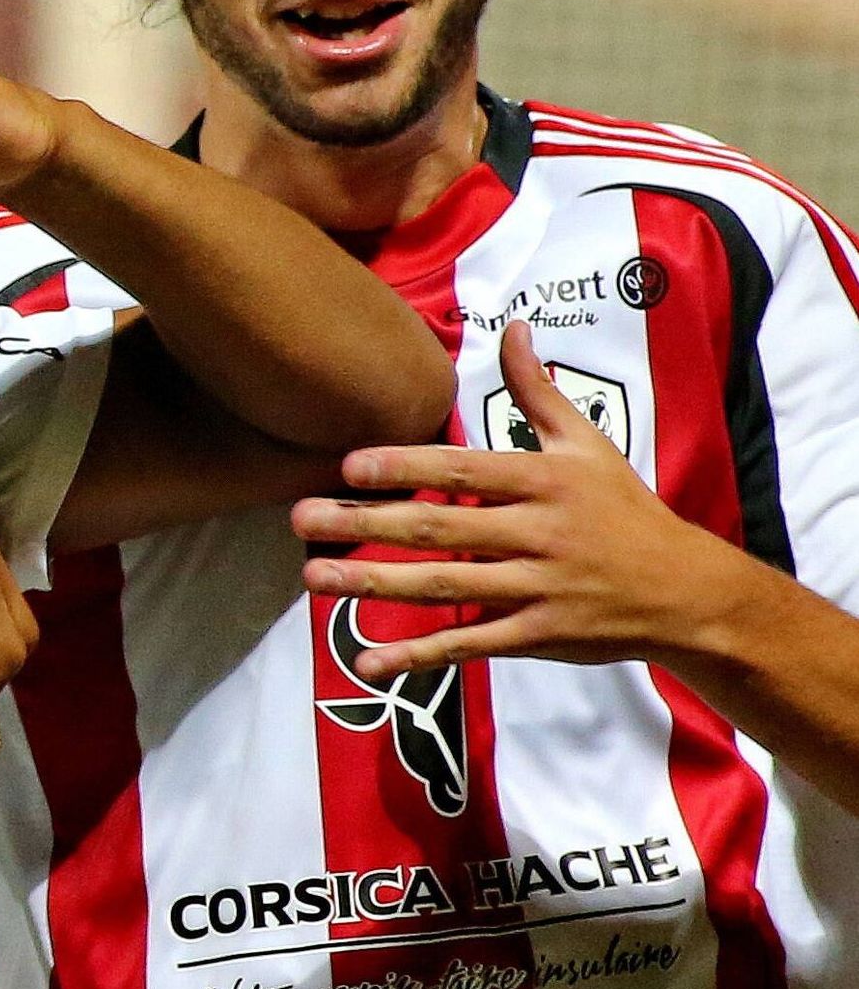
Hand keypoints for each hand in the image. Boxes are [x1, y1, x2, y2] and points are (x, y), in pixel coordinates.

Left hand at [293, 321, 749, 678]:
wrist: (687, 592)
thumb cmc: (625, 511)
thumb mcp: (588, 445)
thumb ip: (538, 391)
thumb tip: (513, 327)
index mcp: (545, 481)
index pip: (465, 470)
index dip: (407, 467)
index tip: (349, 466)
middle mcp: (538, 534)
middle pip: (442, 527)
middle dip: (368, 523)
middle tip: (301, 518)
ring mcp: (537, 588)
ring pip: (446, 586)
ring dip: (375, 584)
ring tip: (314, 578)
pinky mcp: (538, 636)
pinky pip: (469, 644)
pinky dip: (418, 655)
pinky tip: (368, 660)